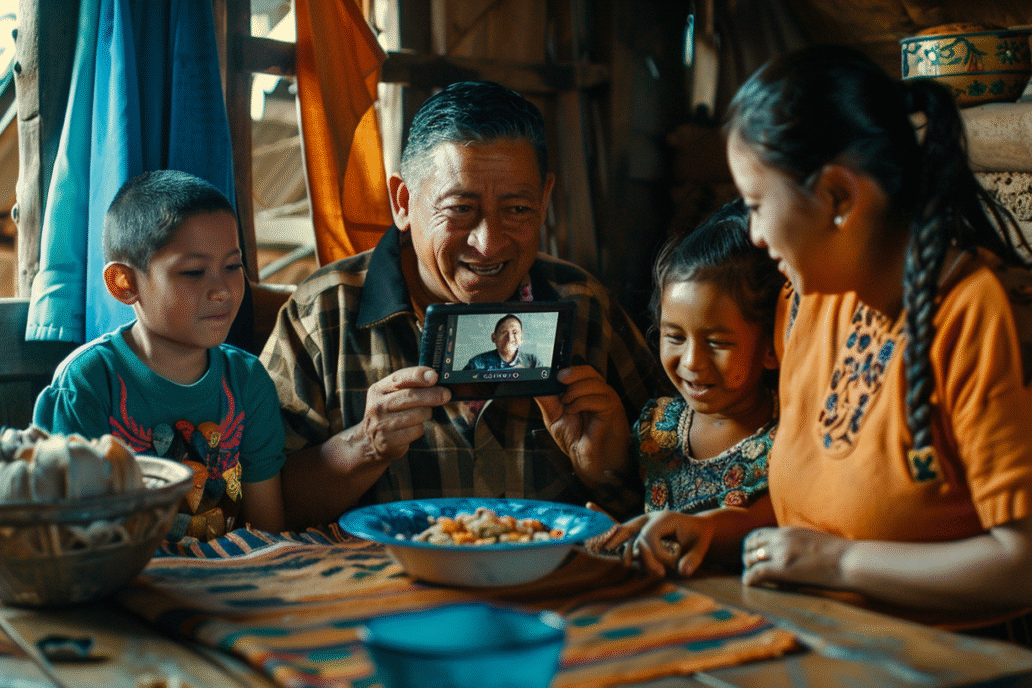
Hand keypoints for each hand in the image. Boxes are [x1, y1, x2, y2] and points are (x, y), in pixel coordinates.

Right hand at [348, 366, 450, 466]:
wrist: (370, 442)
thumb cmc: (390, 412)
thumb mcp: (392, 394)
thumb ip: (409, 384)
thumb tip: (434, 376)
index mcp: (378, 389)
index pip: (400, 378)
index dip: (418, 376)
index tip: (434, 376)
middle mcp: (377, 406)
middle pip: (411, 396)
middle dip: (433, 394)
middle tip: (446, 394)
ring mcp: (381, 424)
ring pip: (418, 414)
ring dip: (427, 413)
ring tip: (422, 414)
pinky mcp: (389, 441)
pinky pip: (417, 431)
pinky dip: (419, 429)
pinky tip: (412, 428)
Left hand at [534, 365, 629, 482]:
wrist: (587, 459)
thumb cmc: (575, 438)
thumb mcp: (554, 417)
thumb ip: (547, 400)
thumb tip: (536, 384)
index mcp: (586, 391)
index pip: (581, 370)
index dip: (568, 369)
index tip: (554, 374)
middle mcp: (598, 392)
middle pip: (589, 370)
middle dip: (572, 373)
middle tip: (560, 381)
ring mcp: (607, 400)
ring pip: (594, 382)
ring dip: (575, 390)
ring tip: (566, 404)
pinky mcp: (612, 410)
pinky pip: (599, 398)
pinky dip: (582, 402)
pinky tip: (573, 411)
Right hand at [591, 509, 714, 576]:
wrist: (699, 528)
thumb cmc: (700, 536)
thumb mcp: (702, 546)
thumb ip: (693, 558)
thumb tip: (684, 571)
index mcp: (662, 517)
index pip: (647, 537)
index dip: (654, 555)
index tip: (666, 569)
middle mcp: (648, 518)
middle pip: (631, 534)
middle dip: (635, 553)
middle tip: (649, 571)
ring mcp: (641, 523)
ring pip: (621, 532)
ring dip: (615, 542)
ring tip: (613, 551)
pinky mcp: (637, 530)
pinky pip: (617, 525)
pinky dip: (603, 517)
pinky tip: (589, 504)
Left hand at [741, 526, 850, 588]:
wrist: (848, 561)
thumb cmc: (837, 554)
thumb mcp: (811, 540)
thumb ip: (795, 543)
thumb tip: (788, 553)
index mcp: (787, 531)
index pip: (757, 534)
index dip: (751, 545)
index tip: (753, 555)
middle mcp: (780, 539)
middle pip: (750, 544)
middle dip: (747, 556)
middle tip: (750, 567)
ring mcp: (781, 553)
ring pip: (750, 558)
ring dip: (748, 568)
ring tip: (751, 577)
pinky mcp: (783, 568)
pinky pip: (757, 572)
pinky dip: (750, 578)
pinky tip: (750, 584)